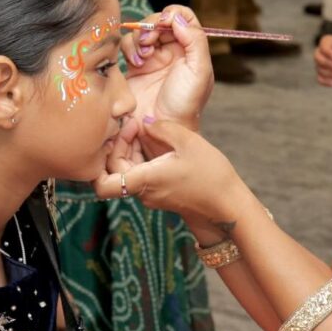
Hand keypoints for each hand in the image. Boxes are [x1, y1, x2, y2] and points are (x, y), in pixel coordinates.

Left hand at [94, 118, 241, 224]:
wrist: (229, 208)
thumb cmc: (212, 177)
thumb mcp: (189, 142)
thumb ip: (163, 128)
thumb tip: (145, 121)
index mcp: (145, 181)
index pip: (101, 184)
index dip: (102, 157)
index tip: (122, 134)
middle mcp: (143, 192)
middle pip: (111, 171)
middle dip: (117, 145)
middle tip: (135, 125)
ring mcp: (151, 194)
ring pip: (125, 172)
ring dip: (130, 150)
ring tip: (146, 130)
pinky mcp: (160, 193)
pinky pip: (139, 174)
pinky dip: (141, 157)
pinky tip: (156, 142)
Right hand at [121, 8, 212, 130]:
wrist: (161, 129)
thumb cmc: (185, 104)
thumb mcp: (200, 71)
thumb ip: (195, 40)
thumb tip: (177, 17)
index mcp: (190, 48)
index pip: (183, 17)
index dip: (173, 14)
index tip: (165, 22)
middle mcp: (172, 49)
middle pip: (159, 19)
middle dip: (152, 25)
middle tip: (150, 41)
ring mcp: (152, 57)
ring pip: (141, 30)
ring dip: (140, 38)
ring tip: (143, 56)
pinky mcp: (133, 66)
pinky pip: (127, 45)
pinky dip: (129, 48)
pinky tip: (135, 63)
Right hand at [313, 35, 331, 87]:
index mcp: (326, 41)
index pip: (323, 48)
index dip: (328, 54)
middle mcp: (320, 51)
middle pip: (317, 58)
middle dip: (327, 64)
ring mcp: (320, 62)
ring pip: (320, 70)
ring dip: (330, 74)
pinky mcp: (323, 71)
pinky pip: (320, 78)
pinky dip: (325, 82)